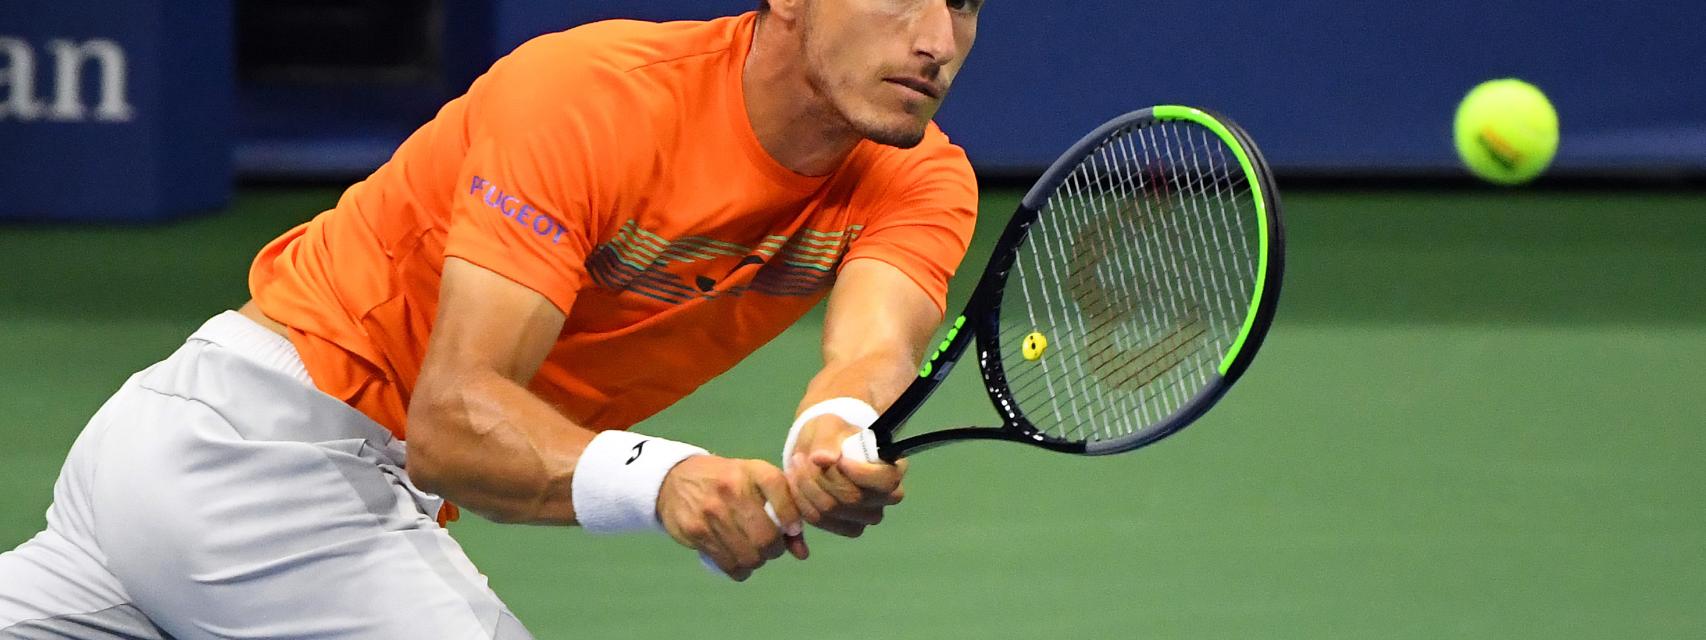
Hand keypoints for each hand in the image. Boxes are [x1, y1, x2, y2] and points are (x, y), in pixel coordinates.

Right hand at [657, 456, 803, 580]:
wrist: (677, 478)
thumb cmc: (729, 483)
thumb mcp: (757, 484)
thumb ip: (785, 513)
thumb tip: (802, 554)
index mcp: (753, 470)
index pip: (783, 494)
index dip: (793, 519)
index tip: (792, 529)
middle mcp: (732, 488)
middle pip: (766, 537)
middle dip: (774, 550)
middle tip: (770, 547)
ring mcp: (712, 510)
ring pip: (749, 555)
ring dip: (757, 561)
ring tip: (754, 553)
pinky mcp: (696, 530)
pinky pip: (728, 563)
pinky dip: (739, 570)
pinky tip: (739, 562)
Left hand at [786, 417, 906, 542]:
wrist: (820, 450)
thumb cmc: (833, 435)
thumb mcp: (830, 426)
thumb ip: (828, 439)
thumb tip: (826, 458)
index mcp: (892, 469)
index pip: (886, 481)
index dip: (861, 474)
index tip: (838, 459)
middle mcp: (886, 497)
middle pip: (853, 498)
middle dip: (822, 478)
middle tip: (802, 458)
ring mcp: (867, 516)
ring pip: (832, 510)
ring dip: (807, 488)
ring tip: (795, 466)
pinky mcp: (846, 528)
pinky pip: (819, 520)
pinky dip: (802, 501)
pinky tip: (795, 483)